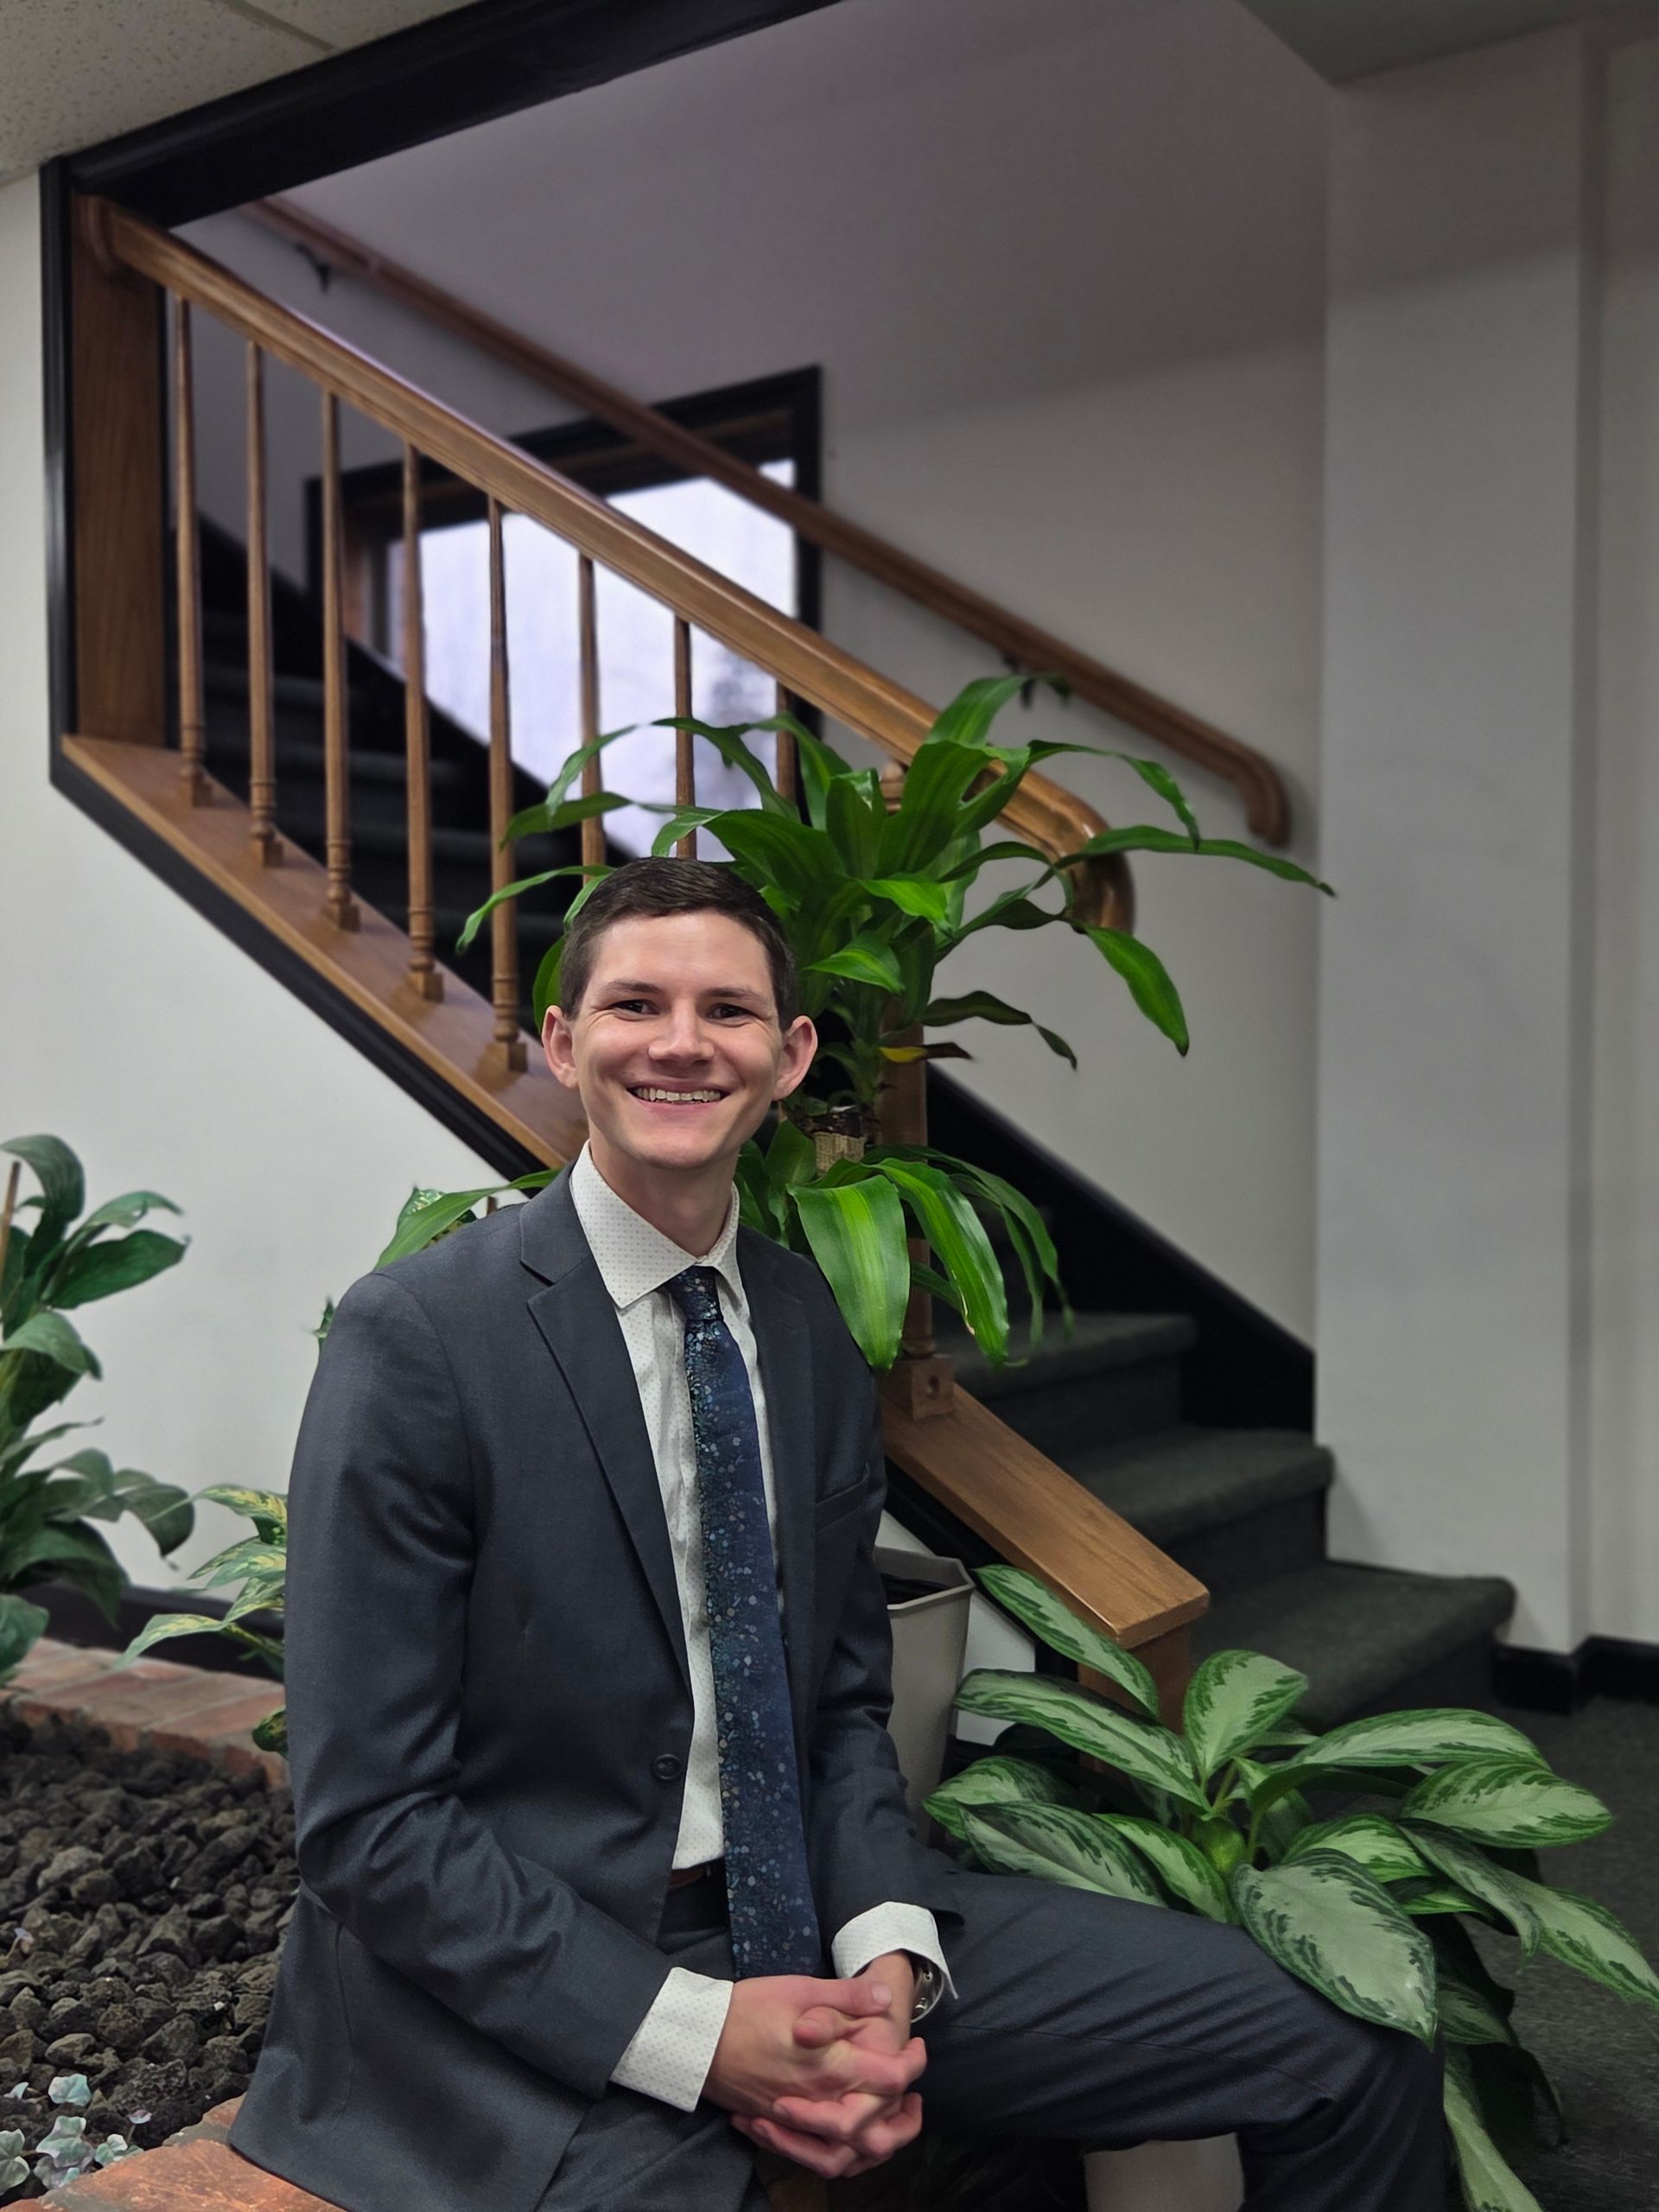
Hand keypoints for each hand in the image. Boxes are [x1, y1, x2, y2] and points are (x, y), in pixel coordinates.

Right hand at [732, 1954, 924, 2179]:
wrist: (698, 2039)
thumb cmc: (750, 2008)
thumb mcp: (801, 1989)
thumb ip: (847, 1996)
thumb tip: (885, 1999)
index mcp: (832, 2066)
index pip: (890, 2078)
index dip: (912, 2064)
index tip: (917, 2048)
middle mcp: (820, 2101)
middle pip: (877, 2130)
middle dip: (903, 2117)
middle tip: (912, 2091)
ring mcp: (799, 2119)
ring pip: (848, 2153)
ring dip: (874, 2141)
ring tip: (886, 2119)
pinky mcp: (779, 2126)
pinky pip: (817, 2154)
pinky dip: (839, 2151)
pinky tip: (846, 2131)